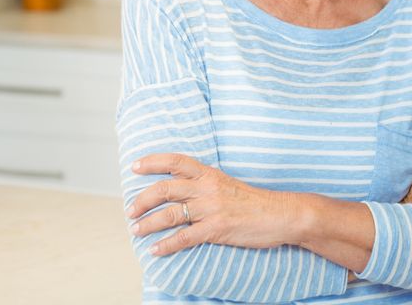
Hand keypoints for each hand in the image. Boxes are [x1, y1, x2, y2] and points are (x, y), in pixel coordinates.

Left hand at [127, 153, 294, 256]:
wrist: (281, 214)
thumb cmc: (254, 202)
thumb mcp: (227, 184)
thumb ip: (205, 184)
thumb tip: (182, 190)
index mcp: (209, 174)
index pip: (175, 161)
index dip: (152, 162)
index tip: (134, 167)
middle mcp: (207, 188)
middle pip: (165, 188)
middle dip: (143, 200)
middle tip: (130, 209)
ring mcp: (211, 209)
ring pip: (170, 214)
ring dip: (148, 223)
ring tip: (135, 229)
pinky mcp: (217, 229)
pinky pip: (185, 237)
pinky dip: (166, 244)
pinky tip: (155, 249)